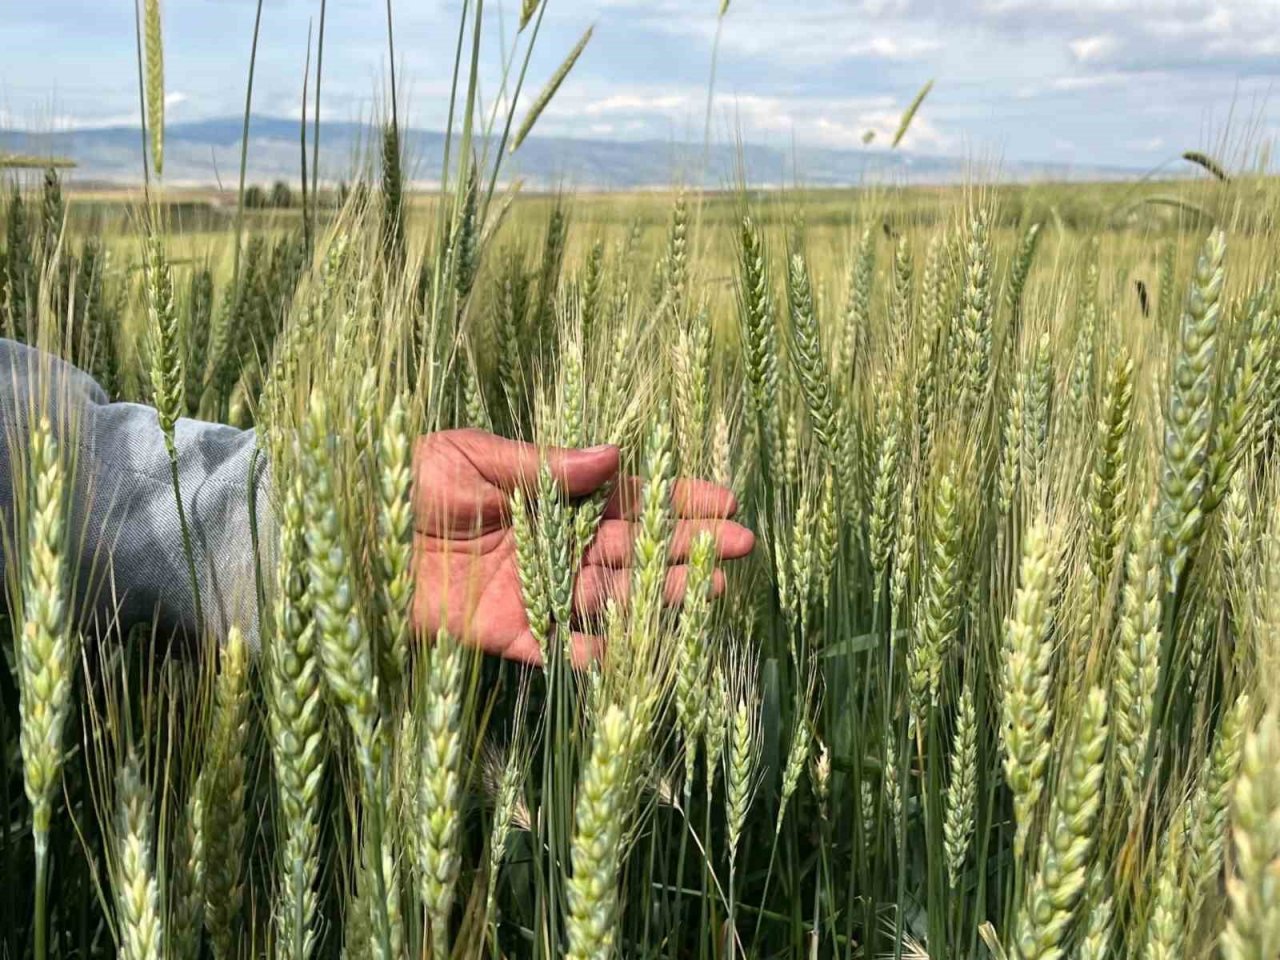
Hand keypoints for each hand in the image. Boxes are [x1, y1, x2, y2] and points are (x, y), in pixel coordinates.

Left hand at [410, 428, 754, 664]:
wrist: (336, 538)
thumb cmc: (398, 482)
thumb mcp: (470, 458)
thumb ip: (541, 466)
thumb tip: (615, 454)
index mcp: (542, 493)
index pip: (622, 496)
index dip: (673, 498)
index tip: (725, 499)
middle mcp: (546, 544)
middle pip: (628, 548)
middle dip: (683, 546)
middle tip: (740, 547)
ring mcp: (529, 590)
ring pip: (607, 596)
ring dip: (657, 597)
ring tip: (708, 593)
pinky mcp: (501, 632)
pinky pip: (557, 647)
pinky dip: (593, 653)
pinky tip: (636, 652)